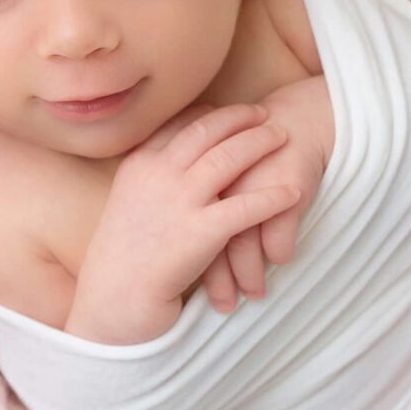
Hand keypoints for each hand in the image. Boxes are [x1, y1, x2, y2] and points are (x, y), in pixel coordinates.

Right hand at [63, 103, 303, 344]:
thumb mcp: (126, 204)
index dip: (211, 114)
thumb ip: (150, 180)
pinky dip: (273, 196)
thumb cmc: (122, 258)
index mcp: (140, 165)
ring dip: (260, 143)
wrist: (116, 297)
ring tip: (282, 136)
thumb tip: (174, 166)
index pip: (180, 124)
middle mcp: (159, 174)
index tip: (228, 113)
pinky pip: (247, 206)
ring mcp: (180, 201)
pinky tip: (294, 192)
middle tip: (264, 113)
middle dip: (240, 118)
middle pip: (208, 130)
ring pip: (229, 158)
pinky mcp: (202, 232)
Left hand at [199, 78, 331, 311]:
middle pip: (211, 241)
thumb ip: (200, 203)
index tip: (185, 292)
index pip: (183, 230)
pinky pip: (279, 229)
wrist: (295, 121)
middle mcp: (218, 183)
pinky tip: (281, 263)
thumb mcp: (220, 176)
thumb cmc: (254, 154)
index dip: (185, 264)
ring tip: (255, 296)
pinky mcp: (283, 185)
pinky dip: (280, 251)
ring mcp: (251, 185)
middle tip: (224, 307)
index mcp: (193, 178)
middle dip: (218, 279)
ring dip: (251, 273)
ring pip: (246, 242)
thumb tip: (181, 246)